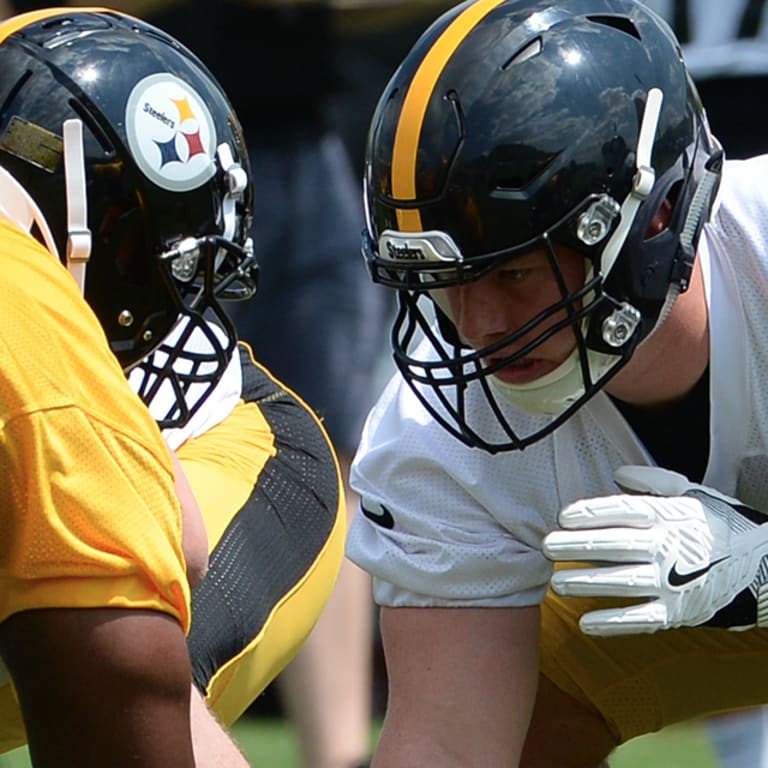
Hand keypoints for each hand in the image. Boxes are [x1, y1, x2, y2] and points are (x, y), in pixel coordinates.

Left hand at [542, 466, 767, 634]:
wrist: (761, 566)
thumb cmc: (717, 525)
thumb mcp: (691, 494)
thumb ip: (654, 482)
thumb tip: (619, 474)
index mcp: (667, 515)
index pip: (622, 510)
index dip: (590, 513)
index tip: (563, 516)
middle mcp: (667, 547)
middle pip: (613, 545)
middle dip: (576, 546)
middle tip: (548, 546)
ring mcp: (672, 582)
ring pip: (621, 583)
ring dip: (587, 583)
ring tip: (559, 583)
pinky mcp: (677, 611)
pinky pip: (640, 619)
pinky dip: (613, 623)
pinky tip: (587, 623)